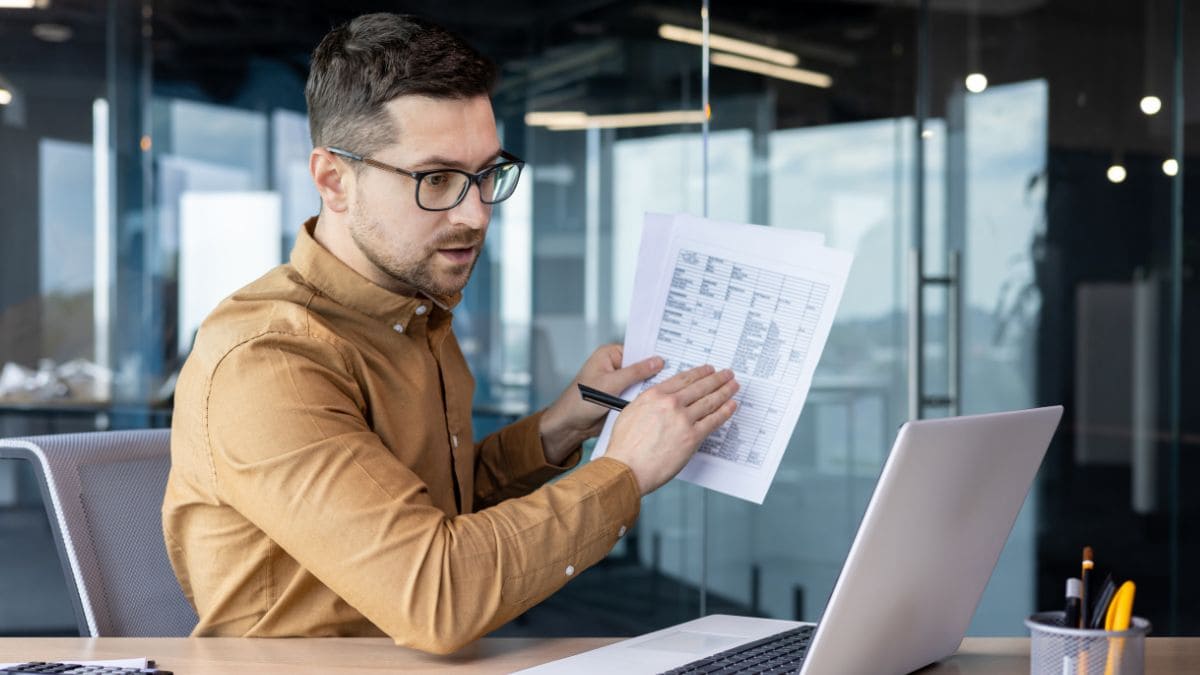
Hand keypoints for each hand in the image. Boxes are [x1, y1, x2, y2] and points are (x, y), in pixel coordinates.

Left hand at [538, 345, 664, 464]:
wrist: (569, 426)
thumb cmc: (580, 402)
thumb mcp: (610, 384)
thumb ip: (635, 373)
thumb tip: (657, 362)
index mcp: (610, 355)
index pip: (638, 350)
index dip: (654, 354)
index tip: (675, 356)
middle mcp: (615, 366)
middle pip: (642, 366)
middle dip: (656, 372)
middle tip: (680, 372)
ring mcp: (619, 382)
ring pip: (642, 382)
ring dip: (652, 387)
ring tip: (675, 387)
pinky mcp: (621, 397)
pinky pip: (638, 395)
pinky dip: (646, 398)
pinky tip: (662, 401)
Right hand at [604, 365, 738, 495]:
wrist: (627, 467)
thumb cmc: (625, 446)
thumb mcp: (630, 412)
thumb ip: (648, 403)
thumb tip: (661, 401)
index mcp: (654, 395)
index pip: (683, 379)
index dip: (699, 373)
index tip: (708, 370)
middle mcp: (670, 403)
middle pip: (700, 387)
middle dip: (717, 379)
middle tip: (727, 374)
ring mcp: (683, 419)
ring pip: (710, 401)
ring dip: (725, 391)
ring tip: (733, 386)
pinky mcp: (692, 437)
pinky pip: (713, 420)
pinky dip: (725, 412)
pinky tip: (731, 406)